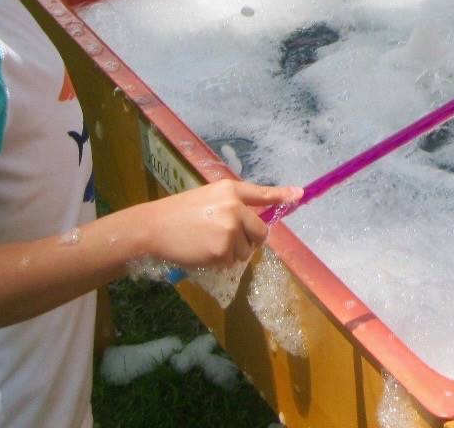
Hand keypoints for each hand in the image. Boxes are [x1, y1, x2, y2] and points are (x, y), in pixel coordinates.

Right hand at [136, 180, 299, 270]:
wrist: (154, 228)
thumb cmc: (179, 214)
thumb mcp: (209, 199)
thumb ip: (233, 206)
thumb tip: (252, 222)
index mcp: (231, 190)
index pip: (262, 193)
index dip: (282, 195)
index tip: (299, 195)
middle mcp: (235, 207)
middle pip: (261, 233)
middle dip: (251, 241)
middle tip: (229, 241)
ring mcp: (230, 229)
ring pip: (246, 251)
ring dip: (232, 253)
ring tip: (208, 244)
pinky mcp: (223, 250)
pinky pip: (231, 262)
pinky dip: (220, 263)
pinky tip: (203, 253)